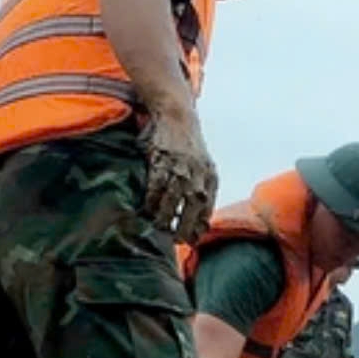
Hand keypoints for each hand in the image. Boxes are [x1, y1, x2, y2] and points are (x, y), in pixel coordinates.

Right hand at [143, 109, 217, 246]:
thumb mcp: (205, 167)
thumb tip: (201, 220)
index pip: (207, 210)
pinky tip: (147, 209)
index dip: (199, 228)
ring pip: (172, 202)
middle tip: (175, 240)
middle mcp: (197, 175)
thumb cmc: (191, 146)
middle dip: (183, 229)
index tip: (192, 240)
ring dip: (164, 218)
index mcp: (210, 178)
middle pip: (191, 210)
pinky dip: (151, 201)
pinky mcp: (162, 162)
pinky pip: (155, 188)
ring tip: (159, 227)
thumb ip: (204, 189)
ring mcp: (179, 169)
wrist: (178, 116)